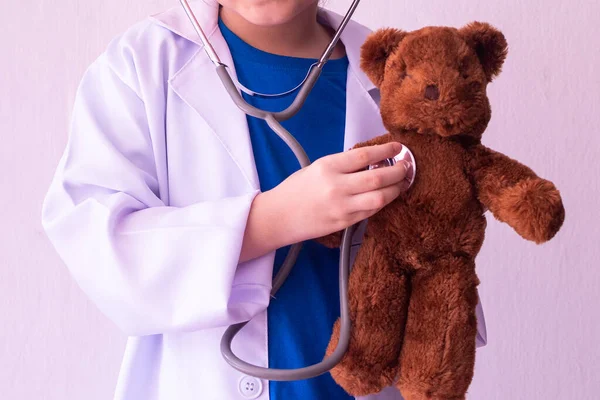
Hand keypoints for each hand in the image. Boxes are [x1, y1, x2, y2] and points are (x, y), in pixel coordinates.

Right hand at [264, 142, 411, 245]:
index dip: (386, 150)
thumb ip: (342, 165)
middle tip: (406, 165)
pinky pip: (371, 212)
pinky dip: (382, 202)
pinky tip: (386, 196)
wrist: (278, 217)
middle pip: (377, 177)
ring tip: (402, 182)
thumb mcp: (316, 168)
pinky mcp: (344, 223)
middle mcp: (336, 186)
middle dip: (398, 171)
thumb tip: (372, 161)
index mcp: (327, 166)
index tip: (398, 147)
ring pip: (379, 198)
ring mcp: (341, 207)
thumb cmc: (295, 190)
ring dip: (395, 189)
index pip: (364, 155)